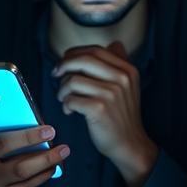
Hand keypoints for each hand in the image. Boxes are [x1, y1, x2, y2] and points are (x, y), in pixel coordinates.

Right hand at [0, 95, 69, 186]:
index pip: (1, 141)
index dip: (26, 135)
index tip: (48, 127)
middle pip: (14, 158)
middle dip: (39, 146)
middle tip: (55, 134)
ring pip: (23, 173)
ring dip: (47, 161)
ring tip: (64, 150)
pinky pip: (26, 186)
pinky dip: (42, 175)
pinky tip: (53, 166)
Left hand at [53, 41, 157, 186]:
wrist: (129, 143)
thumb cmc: (122, 115)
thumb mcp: (128, 86)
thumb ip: (120, 64)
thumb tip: (115, 43)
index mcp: (128, 70)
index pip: (95, 50)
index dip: (74, 54)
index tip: (64, 63)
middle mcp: (122, 78)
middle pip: (82, 60)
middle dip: (63, 66)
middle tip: (56, 75)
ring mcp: (111, 93)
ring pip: (72, 80)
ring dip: (62, 90)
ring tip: (65, 99)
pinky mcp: (99, 109)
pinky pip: (71, 99)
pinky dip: (66, 105)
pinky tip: (71, 111)